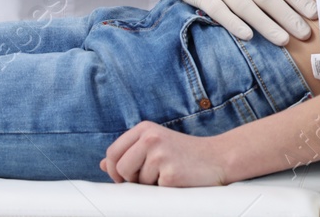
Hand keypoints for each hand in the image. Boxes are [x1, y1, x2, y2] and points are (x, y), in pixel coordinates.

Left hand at [102, 121, 230, 185]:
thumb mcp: (154, 146)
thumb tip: (102, 164)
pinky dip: (162, 190)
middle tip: (148, 178)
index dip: (114, 169)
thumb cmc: (183, 154)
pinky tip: (176, 179)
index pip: (112, 152)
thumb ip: (129, 153)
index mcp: (145, 129)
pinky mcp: (170, 173)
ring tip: (166, 174)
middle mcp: (151, 138)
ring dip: (148, 184)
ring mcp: (161, 155)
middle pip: (120, 167)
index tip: (125, 177)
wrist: (217, 158)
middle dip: (129, 179)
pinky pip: (152, 190)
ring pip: (135, 181)